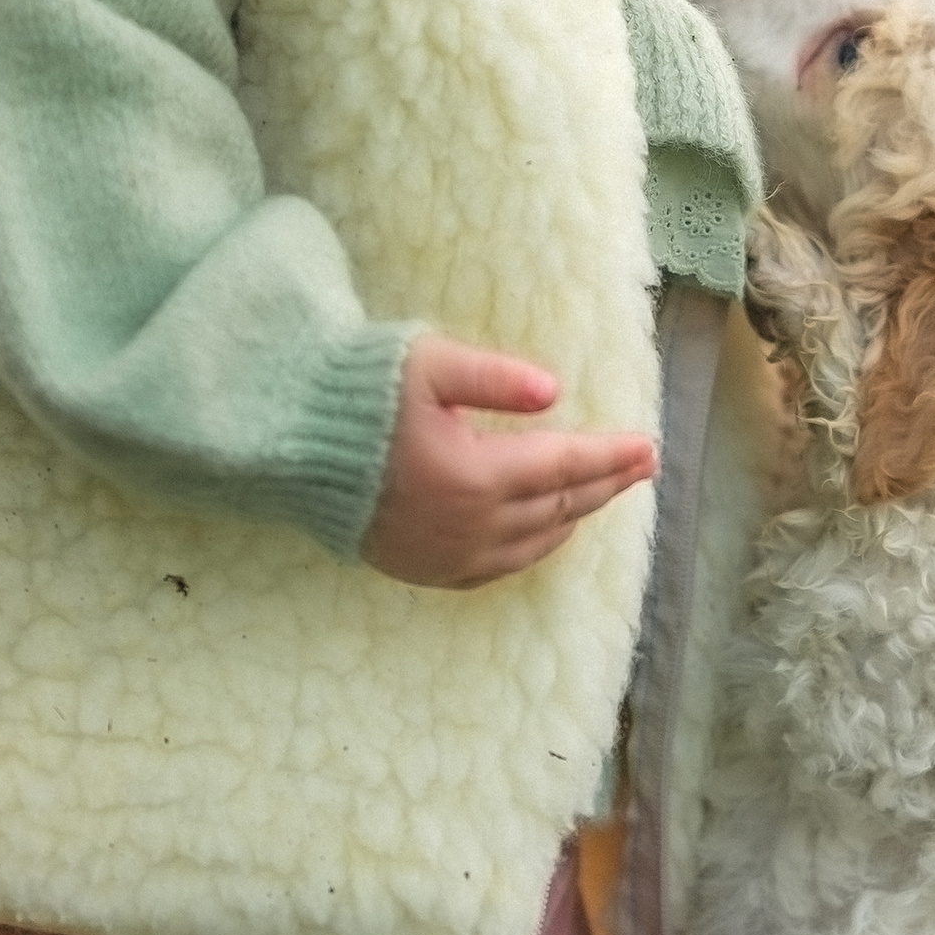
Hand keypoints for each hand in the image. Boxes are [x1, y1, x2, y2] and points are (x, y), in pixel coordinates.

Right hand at [362, 337, 656, 588]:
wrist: (287, 448)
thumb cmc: (357, 395)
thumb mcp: (427, 366)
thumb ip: (493, 377)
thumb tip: (552, 391)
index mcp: (476, 473)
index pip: (564, 465)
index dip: (610, 457)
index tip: (648, 448)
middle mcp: (469, 524)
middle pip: (558, 506)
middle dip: (604, 485)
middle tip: (641, 468)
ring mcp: (446, 554)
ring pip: (533, 542)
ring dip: (573, 517)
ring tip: (600, 495)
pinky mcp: (422, 568)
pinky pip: (495, 569)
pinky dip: (531, 551)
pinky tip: (544, 536)